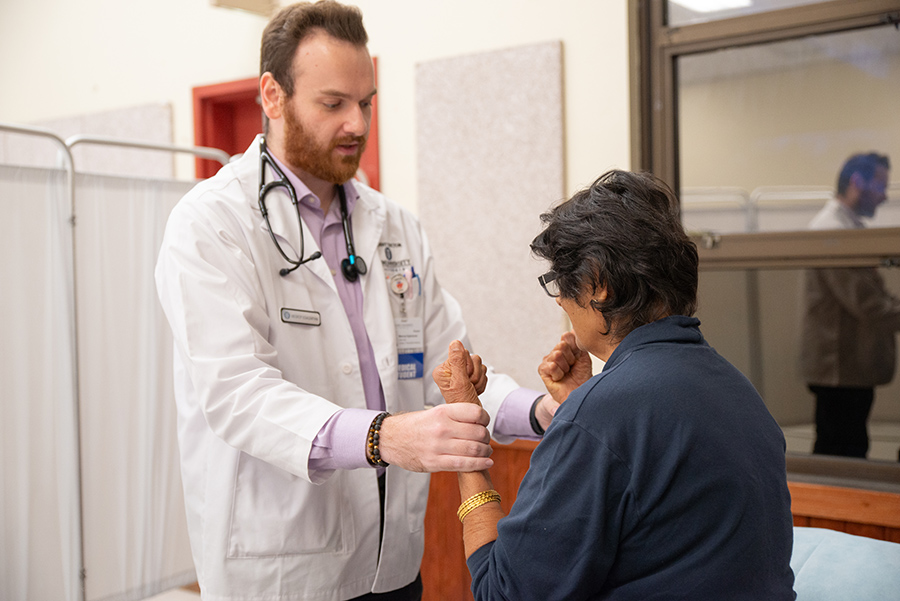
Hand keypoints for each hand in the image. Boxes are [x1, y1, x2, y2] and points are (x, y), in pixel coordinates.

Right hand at [378, 403, 492, 471]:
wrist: (390, 439)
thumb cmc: (414, 426)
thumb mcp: (434, 412)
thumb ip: (455, 415)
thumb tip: (479, 421)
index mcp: (442, 412)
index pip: (476, 413)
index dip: (485, 419)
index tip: (485, 423)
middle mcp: (442, 427)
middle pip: (478, 433)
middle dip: (486, 438)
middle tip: (485, 440)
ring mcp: (438, 446)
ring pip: (474, 449)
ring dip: (485, 451)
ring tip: (486, 451)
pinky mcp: (435, 462)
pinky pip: (463, 464)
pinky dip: (479, 464)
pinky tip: (487, 462)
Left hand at [433, 340, 483, 404]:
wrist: (472, 417)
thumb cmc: (463, 404)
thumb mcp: (460, 382)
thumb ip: (457, 361)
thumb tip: (455, 343)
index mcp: (443, 370)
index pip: (461, 353)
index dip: (467, 366)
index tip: (464, 379)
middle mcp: (451, 370)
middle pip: (472, 357)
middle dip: (474, 373)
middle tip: (469, 385)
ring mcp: (461, 373)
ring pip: (479, 364)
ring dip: (479, 378)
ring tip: (472, 388)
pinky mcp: (470, 376)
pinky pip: (483, 371)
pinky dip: (481, 381)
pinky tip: (475, 389)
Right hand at [538, 330, 591, 405]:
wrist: (579, 392)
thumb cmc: (582, 376)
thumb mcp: (583, 356)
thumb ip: (576, 343)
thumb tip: (572, 329)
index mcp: (565, 347)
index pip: (566, 337)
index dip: (575, 348)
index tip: (578, 358)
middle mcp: (555, 352)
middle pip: (562, 345)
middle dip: (571, 358)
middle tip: (572, 367)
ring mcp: (547, 360)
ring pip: (557, 355)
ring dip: (565, 367)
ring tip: (567, 373)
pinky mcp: (542, 370)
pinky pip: (552, 366)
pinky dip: (559, 373)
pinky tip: (560, 378)